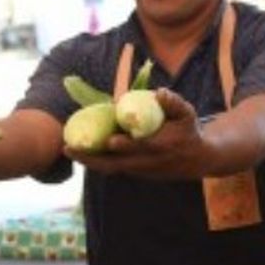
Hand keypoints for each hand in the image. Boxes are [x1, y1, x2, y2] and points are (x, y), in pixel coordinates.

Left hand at [67, 88, 210, 179]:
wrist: (196, 161)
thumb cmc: (188, 131)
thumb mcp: (187, 114)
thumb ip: (174, 103)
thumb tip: (159, 92)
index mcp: (160, 147)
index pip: (139, 148)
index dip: (125, 145)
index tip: (110, 140)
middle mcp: (146, 163)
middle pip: (115, 164)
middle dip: (91, 158)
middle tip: (69, 148)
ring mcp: (139, 170)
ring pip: (110, 168)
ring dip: (89, 161)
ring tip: (68, 150)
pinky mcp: (135, 173)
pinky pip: (112, 167)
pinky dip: (96, 161)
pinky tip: (81, 151)